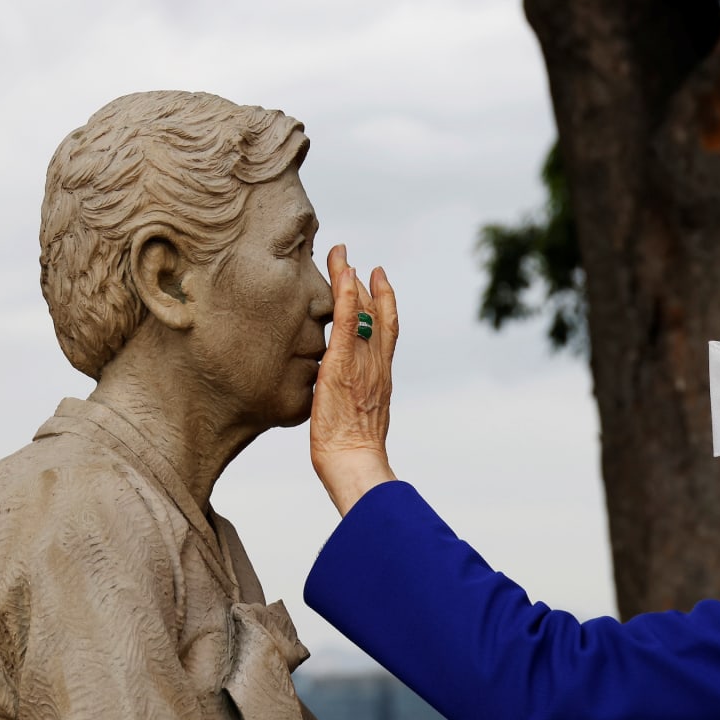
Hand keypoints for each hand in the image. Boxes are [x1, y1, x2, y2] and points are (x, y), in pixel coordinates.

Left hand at [310, 244, 398, 515]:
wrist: (356, 466)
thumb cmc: (352, 457)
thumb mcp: (355, 423)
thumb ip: (350, 403)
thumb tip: (334, 399)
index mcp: (380, 380)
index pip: (386, 333)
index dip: (385, 303)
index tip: (377, 280)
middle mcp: (377, 366)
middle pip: (379, 315)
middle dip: (370, 284)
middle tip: (359, 260)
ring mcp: (362, 363)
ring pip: (364, 311)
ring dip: (351, 278)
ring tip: (342, 253)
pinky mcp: (343, 364)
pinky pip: (347, 322)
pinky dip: (346, 295)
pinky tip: (342, 273)